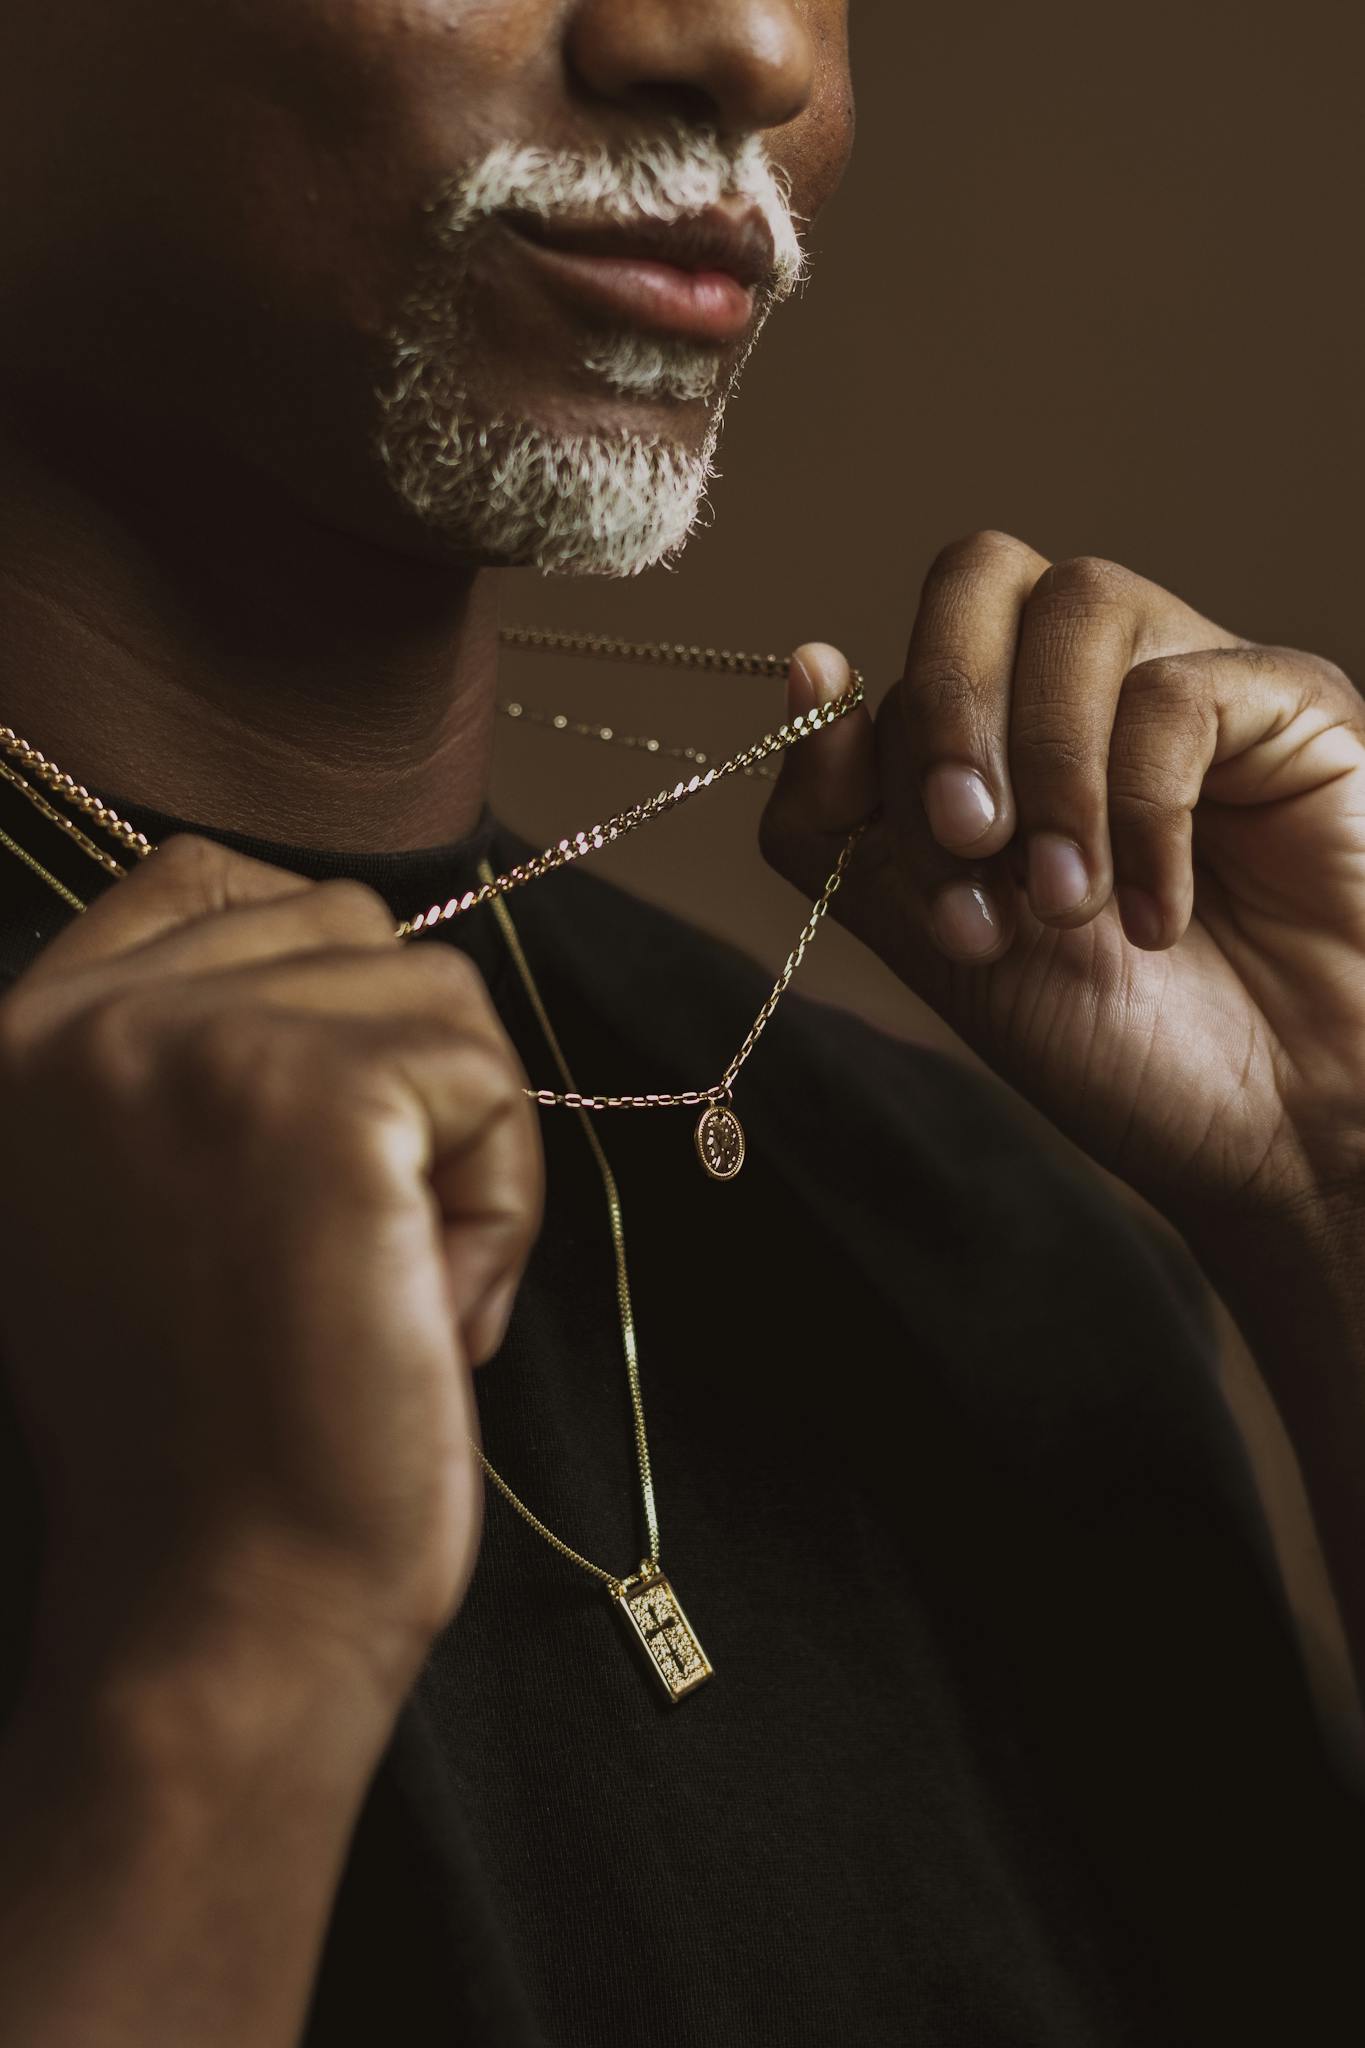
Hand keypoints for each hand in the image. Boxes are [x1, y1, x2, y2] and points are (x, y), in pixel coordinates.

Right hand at [0, 836, 541, 1702]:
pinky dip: (501, 1200)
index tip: (343, 1109)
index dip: (312, 965)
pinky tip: (429, 1312)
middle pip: (348, 924)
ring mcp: (190, 1042)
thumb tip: (354, 946)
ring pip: (436, 991)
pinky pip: (490, 1077)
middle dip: (400, 1075)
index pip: (199, 874)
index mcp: (18, 1042)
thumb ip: (187, 1060)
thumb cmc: (208, 1430)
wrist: (221, 1608)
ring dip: (456, 1144)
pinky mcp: (316, 1093)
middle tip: (357, 1246)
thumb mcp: (132, 1204)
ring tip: (386, 1283)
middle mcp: (77, 1017)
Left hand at [761, 530, 1364, 1233]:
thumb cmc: (1117, 1044)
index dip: (890, 749)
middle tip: (972, 840)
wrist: (1270, 1129)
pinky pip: (1180, 691)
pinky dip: (1146, 813)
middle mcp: (1090, 684)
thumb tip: (808, 667)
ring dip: (1050, 771)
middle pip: (980, 571)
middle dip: (950, 708)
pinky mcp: (1291, 702)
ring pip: (1079, 607)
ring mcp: (1193, 676)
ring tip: (1069, 906)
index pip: (908, 649)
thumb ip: (842, 820)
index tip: (932, 873)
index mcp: (998, 732)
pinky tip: (1157, 916)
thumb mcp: (936, 941)